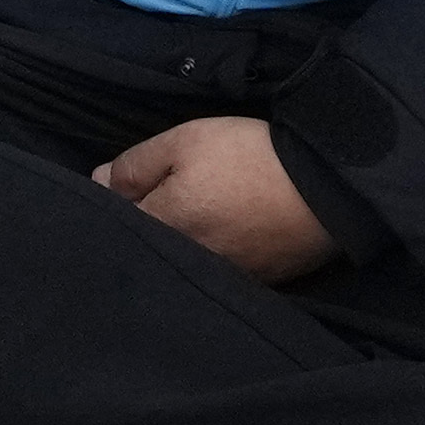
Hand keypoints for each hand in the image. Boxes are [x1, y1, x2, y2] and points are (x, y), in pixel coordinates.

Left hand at [90, 114, 335, 281]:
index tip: (124, 185)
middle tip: (164, 195)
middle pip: (150, 246)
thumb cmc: (248, 156)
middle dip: (147, 224)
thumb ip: (135, 166)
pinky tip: (227, 232)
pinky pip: (218, 271)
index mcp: (164, 226)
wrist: (328, 188)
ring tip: (200, 211)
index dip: (116, 203)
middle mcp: (186, 262)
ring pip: (182, 260)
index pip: (118, 224)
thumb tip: (97, 184)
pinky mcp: (255, 283)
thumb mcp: (184, 141)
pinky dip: (214, 254)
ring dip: (181, 241)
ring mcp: (221, 277)